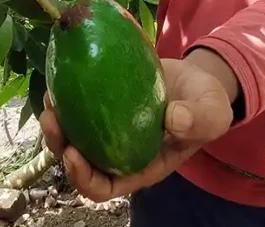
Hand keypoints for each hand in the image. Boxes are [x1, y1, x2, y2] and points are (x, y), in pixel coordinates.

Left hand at [40, 54, 235, 201]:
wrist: (199, 79)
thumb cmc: (207, 103)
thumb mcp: (213, 113)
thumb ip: (200, 119)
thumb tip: (174, 119)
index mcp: (142, 166)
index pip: (105, 186)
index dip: (84, 178)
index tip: (73, 154)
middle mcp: (119, 152)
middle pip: (79, 162)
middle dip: (59, 145)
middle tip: (53, 119)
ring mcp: (109, 130)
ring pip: (73, 135)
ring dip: (57, 123)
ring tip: (51, 99)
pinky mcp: (104, 105)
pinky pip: (79, 108)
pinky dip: (67, 98)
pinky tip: (61, 78)